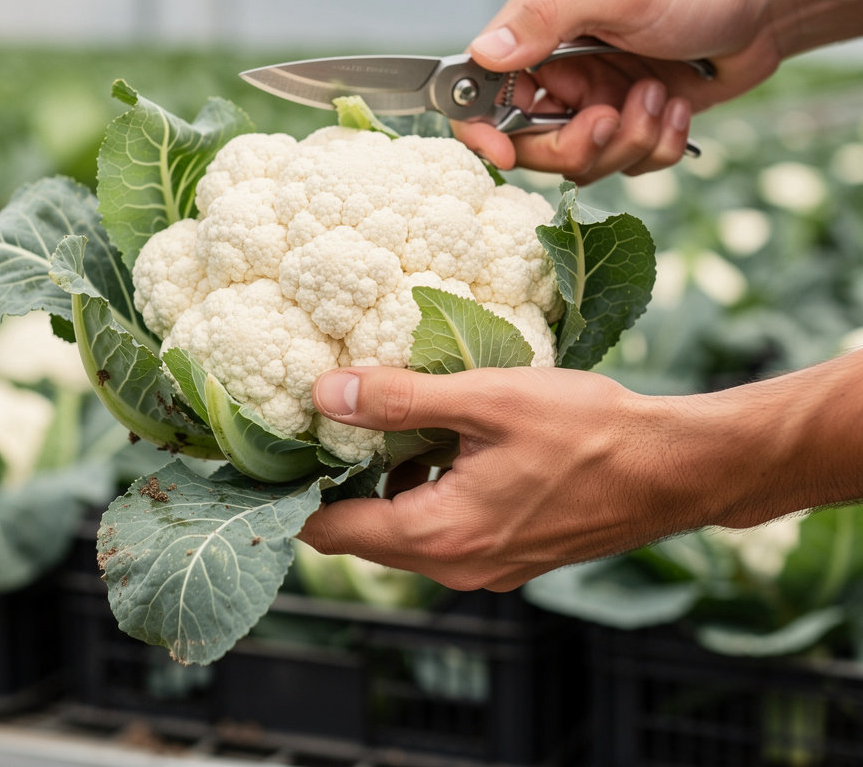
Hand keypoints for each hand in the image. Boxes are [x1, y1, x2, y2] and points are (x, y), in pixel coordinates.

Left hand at [300, 365, 721, 589]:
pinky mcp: (511, 555)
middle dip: (345, 481)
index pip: (332, 533)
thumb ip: (400, 399)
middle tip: (339, 417)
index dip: (298, 493)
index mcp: (439, 535)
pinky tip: (451, 439)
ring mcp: (487, 567)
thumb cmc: (587, 432)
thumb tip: (326, 394)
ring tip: (398, 418)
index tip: (288, 448)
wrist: (672, 469)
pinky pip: (445, 528)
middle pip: (365, 534)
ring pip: (406, 529)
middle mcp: (456, 566)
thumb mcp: (485, 400)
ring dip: (393, 482)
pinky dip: (431, 490)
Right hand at [458, 0, 783, 182]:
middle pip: (530, 144)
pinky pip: (626, 165)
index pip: (481, 90)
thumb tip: (483, 53)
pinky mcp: (628, 125)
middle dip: (574, 144)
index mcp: (538, 29)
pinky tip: (676, 106)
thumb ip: (546, 21)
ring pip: (582, 163)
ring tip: (658, 96)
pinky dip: (658, 144)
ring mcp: (592, 101)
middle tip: (609, 119)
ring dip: (628, 139)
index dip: (483, 129)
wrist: (766, 9)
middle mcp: (558, 70)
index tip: (506, 152)